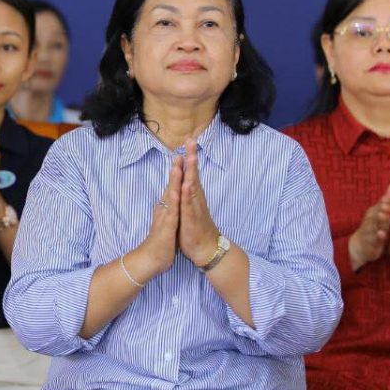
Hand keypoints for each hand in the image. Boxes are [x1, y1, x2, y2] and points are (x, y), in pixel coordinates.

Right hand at [125, 154, 180, 281]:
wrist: (151, 260)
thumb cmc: (161, 242)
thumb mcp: (167, 222)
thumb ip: (168, 209)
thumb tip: (168, 198)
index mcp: (167, 207)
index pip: (173, 186)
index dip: (178, 171)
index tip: (183, 155)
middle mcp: (165, 209)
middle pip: (171, 185)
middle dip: (176, 169)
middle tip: (180, 151)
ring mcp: (165, 217)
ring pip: (170, 196)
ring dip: (174, 180)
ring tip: (177, 165)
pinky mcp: (166, 227)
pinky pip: (171, 213)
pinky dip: (174, 202)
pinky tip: (176, 192)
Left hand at [177, 138, 220, 266]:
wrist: (206, 249)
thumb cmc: (195, 229)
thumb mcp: (188, 209)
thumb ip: (186, 196)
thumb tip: (184, 183)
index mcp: (193, 196)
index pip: (190, 173)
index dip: (189, 158)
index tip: (188, 141)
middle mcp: (195, 199)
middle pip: (193, 174)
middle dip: (192, 157)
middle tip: (191, 140)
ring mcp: (194, 208)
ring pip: (192, 186)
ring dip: (191, 172)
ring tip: (190, 156)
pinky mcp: (192, 219)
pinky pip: (189, 205)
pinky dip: (188, 195)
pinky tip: (186, 185)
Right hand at [348, 183, 389, 271]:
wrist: (361, 245)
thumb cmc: (372, 225)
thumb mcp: (379, 212)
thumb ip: (388, 200)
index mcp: (377, 211)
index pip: (385, 202)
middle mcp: (373, 219)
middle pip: (381, 211)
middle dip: (386, 205)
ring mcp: (371, 231)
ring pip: (377, 224)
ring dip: (381, 220)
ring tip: (386, 214)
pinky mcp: (372, 243)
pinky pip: (375, 240)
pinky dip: (378, 237)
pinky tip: (382, 234)